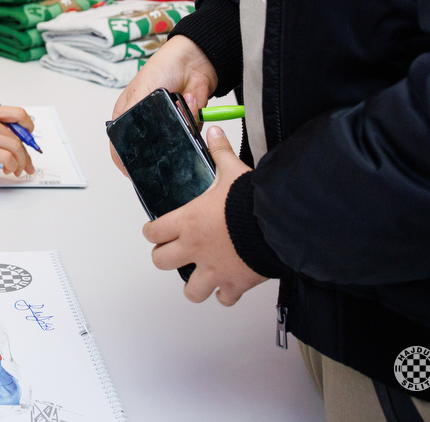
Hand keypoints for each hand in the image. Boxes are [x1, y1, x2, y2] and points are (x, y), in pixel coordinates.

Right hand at [0, 106, 35, 175]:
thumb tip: (1, 137)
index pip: (18, 114)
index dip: (28, 127)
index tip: (30, 138)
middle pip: (18, 137)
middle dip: (26, 153)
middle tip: (28, 164)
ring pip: (15, 148)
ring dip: (21, 162)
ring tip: (18, 171)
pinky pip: (6, 158)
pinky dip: (12, 166)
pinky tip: (8, 170)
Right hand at [110, 36, 217, 175]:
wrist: (194, 60)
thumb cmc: (163, 67)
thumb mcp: (139, 93)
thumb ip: (131, 118)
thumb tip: (125, 142)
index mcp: (128, 115)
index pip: (120, 147)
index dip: (125, 161)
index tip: (133, 172)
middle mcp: (147, 123)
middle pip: (149, 150)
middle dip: (158, 146)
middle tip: (165, 136)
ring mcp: (168, 125)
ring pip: (173, 144)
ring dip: (178, 127)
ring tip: (180, 105)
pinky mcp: (187, 125)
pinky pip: (190, 136)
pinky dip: (192, 122)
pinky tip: (190, 104)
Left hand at [143, 127, 267, 305]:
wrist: (277, 224)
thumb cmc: (251, 200)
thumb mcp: (232, 170)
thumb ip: (220, 152)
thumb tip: (214, 132)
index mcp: (187, 222)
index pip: (153, 232)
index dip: (152, 232)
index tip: (156, 231)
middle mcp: (195, 249)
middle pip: (161, 262)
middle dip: (166, 258)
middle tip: (174, 252)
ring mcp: (214, 270)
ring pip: (191, 291)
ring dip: (195, 285)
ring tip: (201, 275)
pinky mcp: (235, 284)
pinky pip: (225, 299)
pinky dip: (226, 294)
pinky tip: (230, 285)